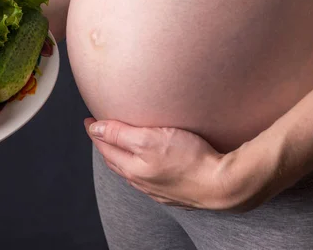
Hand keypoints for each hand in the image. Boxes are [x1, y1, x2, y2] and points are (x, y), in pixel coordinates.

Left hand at [85, 118, 278, 211]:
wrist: (224, 185)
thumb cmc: (190, 158)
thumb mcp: (150, 139)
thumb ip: (121, 133)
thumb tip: (95, 129)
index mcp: (133, 168)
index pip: (107, 147)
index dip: (97, 132)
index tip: (89, 121)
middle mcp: (142, 182)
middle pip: (117, 161)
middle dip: (106, 145)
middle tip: (101, 130)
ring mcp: (158, 190)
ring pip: (132, 171)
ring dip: (123, 156)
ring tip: (121, 144)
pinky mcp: (175, 192)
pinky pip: (149, 179)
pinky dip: (141, 167)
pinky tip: (149, 163)